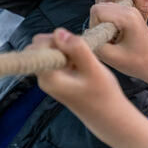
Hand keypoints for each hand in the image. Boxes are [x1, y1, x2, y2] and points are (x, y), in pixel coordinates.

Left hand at [28, 28, 147, 147]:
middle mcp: (43, 77)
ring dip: (65, 48)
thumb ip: (77, 49)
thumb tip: (58, 31)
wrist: (108, 115)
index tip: (76, 46)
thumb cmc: (103, 95)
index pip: (39, 45)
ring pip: (49, 50)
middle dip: (59, 42)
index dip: (57, 39)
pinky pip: (56, 57)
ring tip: (83, 60)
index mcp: (48, 77)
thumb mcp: (93, 69)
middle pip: (40, 46)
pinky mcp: (56, 77)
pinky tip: (82, 64)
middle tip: (80, 52)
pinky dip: (68, 55)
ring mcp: (49, 78)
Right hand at [91, 3, 147, 108]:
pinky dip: (109, 24)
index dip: (94, 26)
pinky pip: (111, 13)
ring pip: (104, 9)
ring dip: (104, 24)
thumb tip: (84, 34)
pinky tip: (118, 37)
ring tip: (114, 40)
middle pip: (99, 7)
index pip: (96, 10)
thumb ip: (94, 43)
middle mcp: (130, 9)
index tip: (105, 41)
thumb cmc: (137, 63)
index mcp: (127, 17)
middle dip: (98, 24)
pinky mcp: (132, 14)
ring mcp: (132, 10)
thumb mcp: (110, 57)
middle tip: (109, 41)